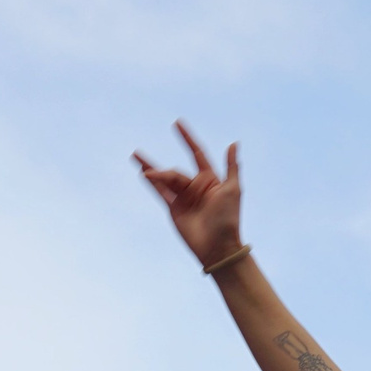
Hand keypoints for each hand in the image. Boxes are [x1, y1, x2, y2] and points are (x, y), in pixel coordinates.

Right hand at [134, 123, 242, 269]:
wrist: (218, 247)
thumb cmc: (229, 218)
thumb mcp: (233, 189)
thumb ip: (232, 166)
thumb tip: (233, 143)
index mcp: (211, 180)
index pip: (197, 153)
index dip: (187, 138)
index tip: (177, 123)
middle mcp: (196, 187)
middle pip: (177, 172)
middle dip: (165, 172)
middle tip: (153, 171)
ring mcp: (184, 198)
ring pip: (165, 179)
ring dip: (151, 169)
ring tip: (136, 156)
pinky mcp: (174, 209)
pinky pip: (160, 192)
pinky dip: (152, 183)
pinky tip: (142, 172)